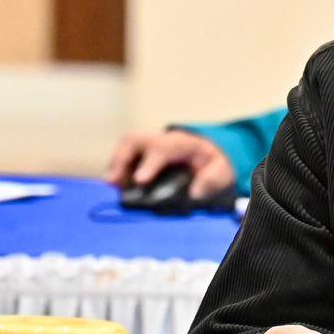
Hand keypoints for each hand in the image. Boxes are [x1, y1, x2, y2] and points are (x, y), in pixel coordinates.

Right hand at [106, 129, 234, 200]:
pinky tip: (114, 185)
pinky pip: (122, 157)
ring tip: (111, 185)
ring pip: (125, 146)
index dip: (150, 163)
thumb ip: (212, 179)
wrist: (207, 154)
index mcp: (182, 143)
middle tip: (113, 181)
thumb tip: (195, 193)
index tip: (140, 180)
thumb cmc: (212, 162)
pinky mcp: (139, 154)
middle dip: (122, 159)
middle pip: (134, 140)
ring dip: (115, 164)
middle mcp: (160, 140)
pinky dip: (116, 170)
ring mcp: (148, 145)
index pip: (162, 148)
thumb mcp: (221, 170)